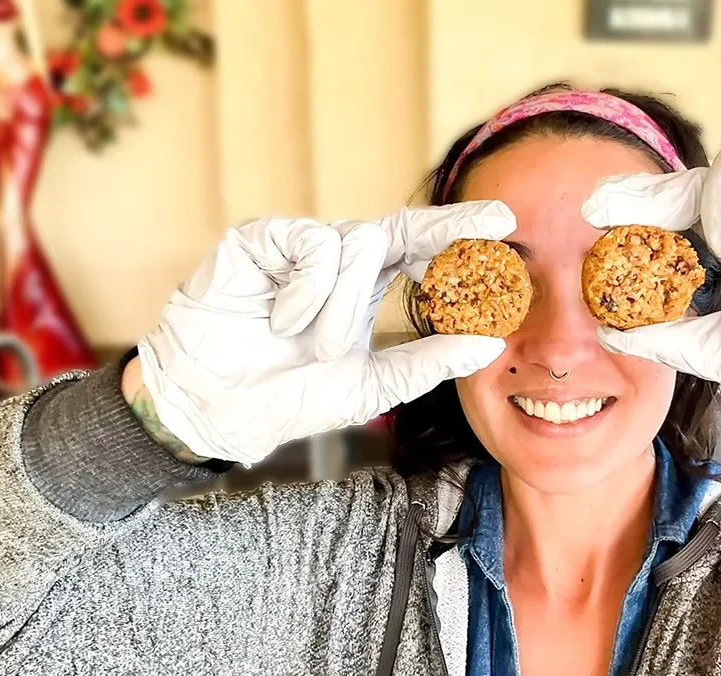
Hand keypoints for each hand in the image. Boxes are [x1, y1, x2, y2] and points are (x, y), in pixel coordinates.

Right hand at [135, 204, 515, 464]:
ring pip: (357, 242)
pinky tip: (283, 320)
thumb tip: (492, 343)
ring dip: (343, 305)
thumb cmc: (287, 398)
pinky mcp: (259, 239)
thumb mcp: (371, 385)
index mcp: (361, 290)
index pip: (419, 252)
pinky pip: (311, 243)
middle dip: (450, 225)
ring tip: (313, 345)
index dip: (459, 235)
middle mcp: (335, 261)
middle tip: (498, 222)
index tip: (507, 225)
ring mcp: (297, 247)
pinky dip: (307, 287)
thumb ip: (427, 362)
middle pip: (401, 226)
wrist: (213, 408)